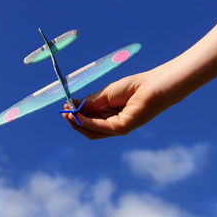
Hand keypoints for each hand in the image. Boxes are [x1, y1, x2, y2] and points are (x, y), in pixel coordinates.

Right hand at [62, 68, 181, 138]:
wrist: (153, 85)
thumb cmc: (133, 87)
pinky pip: (99, 127)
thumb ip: (90, 102)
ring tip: (67, 113)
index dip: (76, 115)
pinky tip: (77, 114)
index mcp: (110, 115)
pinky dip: (86, 122)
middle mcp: (113, 124)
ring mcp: (117, 128)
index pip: (90, 119)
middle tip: (63, 111)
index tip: (65, 106)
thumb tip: (72, 105)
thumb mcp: (106, 94)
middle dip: (74, 121)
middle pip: (89, 128)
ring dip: (77, 123)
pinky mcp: (121, 128)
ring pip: (92, 131)